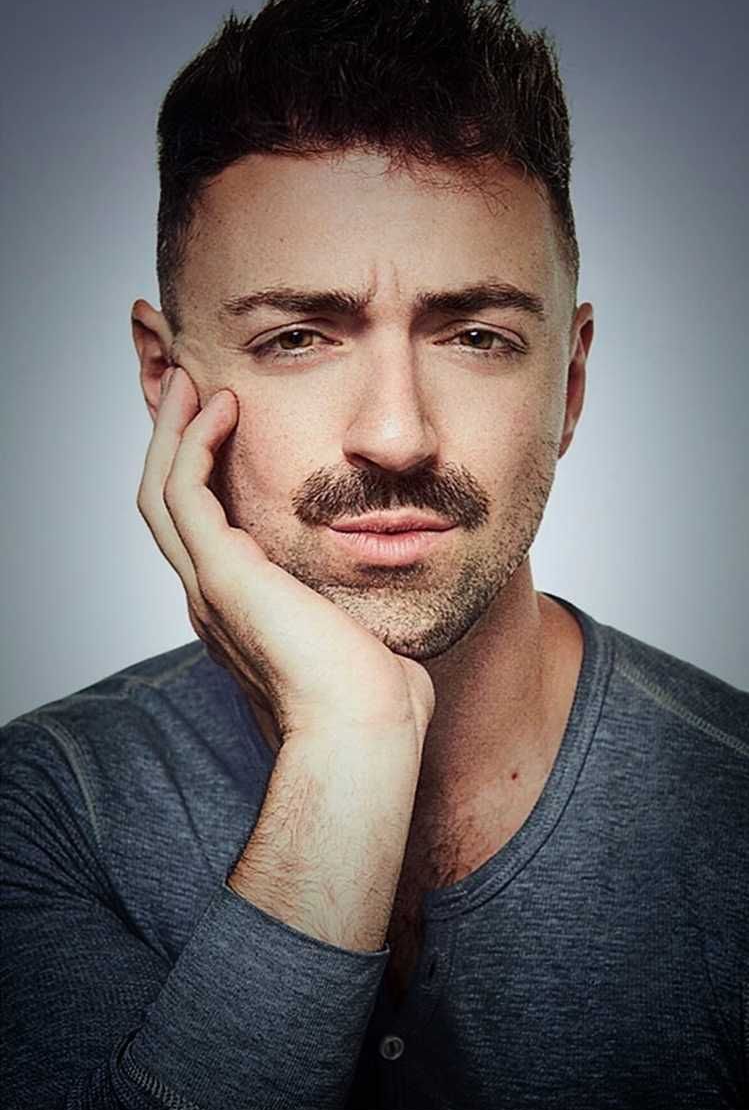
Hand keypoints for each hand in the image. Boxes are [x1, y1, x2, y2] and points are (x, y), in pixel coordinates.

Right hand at [137, 367, 434, 745]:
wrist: (365, 730)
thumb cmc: (375, 691)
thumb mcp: (361, 625)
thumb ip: (358, 594)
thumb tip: (397, 567)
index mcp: (242, 605)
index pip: (205, 523)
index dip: (205, 469)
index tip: (225, 419)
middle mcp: (212, 593)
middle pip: (168, 499)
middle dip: (173, 440)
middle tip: (186, 385)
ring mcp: (209, 585)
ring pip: (161, 488)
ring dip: (172, 429)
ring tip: (190, 380)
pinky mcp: (221, 575)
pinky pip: (184, 491)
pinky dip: (194, 443)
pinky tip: (220, 407)